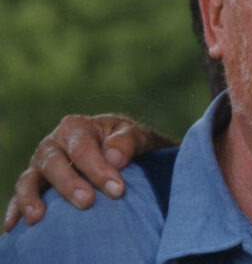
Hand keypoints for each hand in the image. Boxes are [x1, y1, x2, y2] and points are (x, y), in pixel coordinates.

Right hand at [3, 113, 176, 231]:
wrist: (120, 152)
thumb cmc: (127, 144)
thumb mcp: (136, 136)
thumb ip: (128, 142)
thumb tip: (114, 158)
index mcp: (77, 127)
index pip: (83, 148)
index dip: (98, 169)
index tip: (117, 189)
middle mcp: (53, 144)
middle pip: (53, 163)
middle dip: (69, 184)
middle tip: (87, 203)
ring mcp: (40, 165)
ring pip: (29, 179)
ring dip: (32, 198)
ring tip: (38, 217)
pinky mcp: (35, 184)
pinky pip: (19, 196)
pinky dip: (16, 209)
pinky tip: (15, 225)